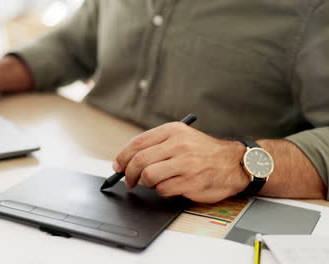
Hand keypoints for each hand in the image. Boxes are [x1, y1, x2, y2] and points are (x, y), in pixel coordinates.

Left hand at [113, 122, 249, 202]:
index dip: (123, 157)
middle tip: (129, 180)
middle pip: (139, 161)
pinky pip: (163, 190)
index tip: (118, 166)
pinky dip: (162, 190)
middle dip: (129, 173)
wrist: (235, 163)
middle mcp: (179, 145)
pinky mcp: (190, 182)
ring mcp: (185, 164)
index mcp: (173, 131)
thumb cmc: (204, 152)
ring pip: (148, 176)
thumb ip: (156, 145)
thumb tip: (127, 159)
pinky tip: (171, 186)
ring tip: (154, 181)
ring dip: (146, 183)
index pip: (138, 143)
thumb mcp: (182, 137)